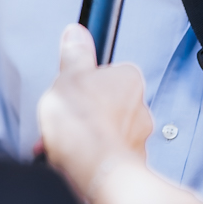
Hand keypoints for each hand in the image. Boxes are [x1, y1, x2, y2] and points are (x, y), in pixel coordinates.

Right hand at [36, 24, 152, 197]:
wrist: (93, 170)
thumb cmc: (85, 124)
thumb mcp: (69, 76)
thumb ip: (74, 54)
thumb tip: (76, 34)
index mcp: (129, 80)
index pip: (109, 73)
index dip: (85, 82)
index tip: (72, 89)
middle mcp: (140, 109)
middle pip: (108, 104)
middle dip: (86, 113)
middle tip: (66, 118)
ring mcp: (137, 139)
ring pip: (108, 132)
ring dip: (87, 137)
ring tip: (62, 144)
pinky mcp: (130, 164)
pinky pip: (107, 157)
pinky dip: (91, 159)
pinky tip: (71, 161)